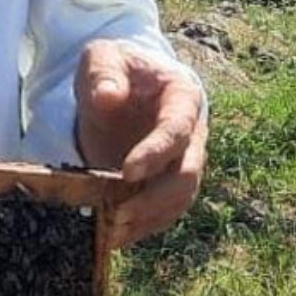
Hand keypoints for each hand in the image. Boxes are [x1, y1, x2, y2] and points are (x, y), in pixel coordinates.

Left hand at [74, 39, 206, 247]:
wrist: (120, 83)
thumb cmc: (115, 67)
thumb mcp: (102, 57)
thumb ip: (103, 72)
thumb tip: (108, 97)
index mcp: (183, 98)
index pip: (178, 130)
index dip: (156, 153)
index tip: (127, 171)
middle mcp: (193, 134)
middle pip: (186, 174)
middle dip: (154, 198)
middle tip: (117, 214)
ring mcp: (182, 161)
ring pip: (179, 200)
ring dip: (148, 219)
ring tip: (112, 233)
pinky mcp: (165, 182)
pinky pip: (164, 211)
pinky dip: (143, 227)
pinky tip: (114, 237)